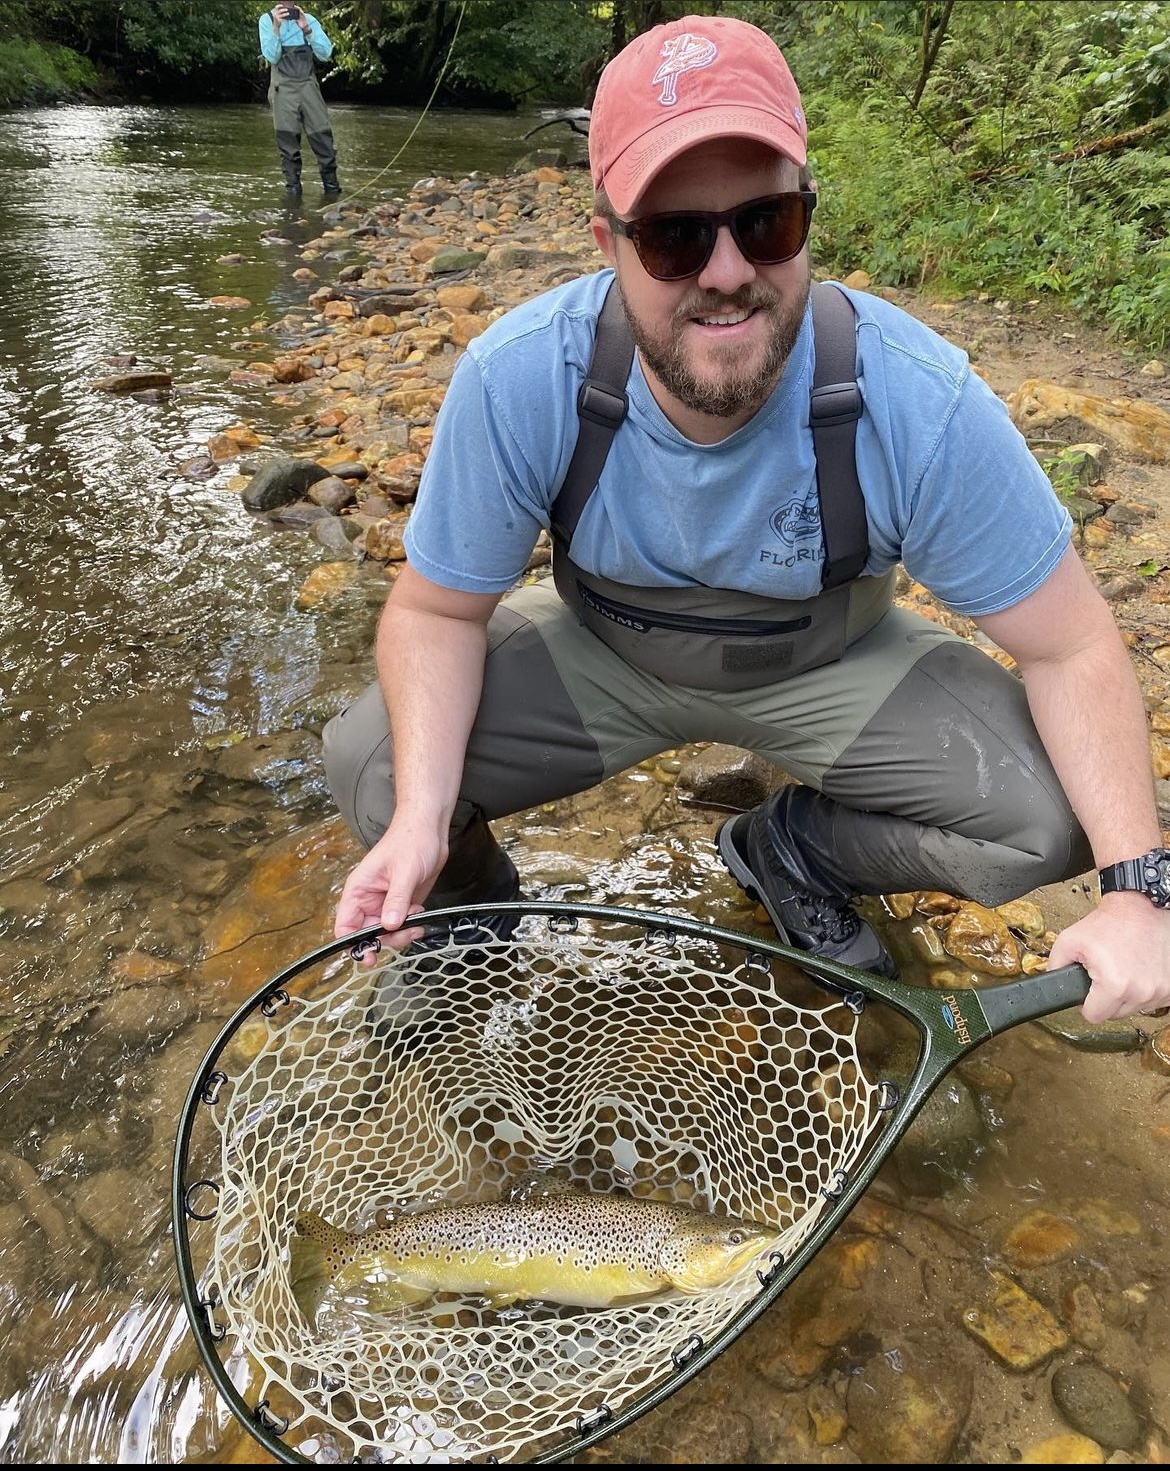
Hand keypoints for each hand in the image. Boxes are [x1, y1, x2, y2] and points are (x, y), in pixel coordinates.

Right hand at [334, 815, 449, 963]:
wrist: (429, 829)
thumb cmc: (410, 840)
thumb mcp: (405, 871)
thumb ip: (396, 899)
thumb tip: (389, 924)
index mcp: (359, 889)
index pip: (345, 925)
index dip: (353, 944)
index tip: (369, 955)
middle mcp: (369, 899)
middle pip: (368, 934)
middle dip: (386, 938)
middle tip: (405, 931)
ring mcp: (385, 902)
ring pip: (386, 932)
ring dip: (401, 932)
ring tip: (416, 918)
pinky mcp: (401, 903)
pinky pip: (401, 925)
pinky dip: (410, 926)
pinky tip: (419, 912)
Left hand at [1047, 891, 1169, 1020]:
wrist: (1146, 907)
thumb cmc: (1114, 921)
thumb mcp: (1070, 939)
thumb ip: (1056, 965)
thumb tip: (1053, 982)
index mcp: (1115, 985)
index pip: (1093, 1016)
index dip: (1086, 1003)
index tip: (1089, 990)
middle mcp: (1141, 993)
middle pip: (1114, 1014)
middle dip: (1105, 997)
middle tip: (1105, 973)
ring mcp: (1160, 992)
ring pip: (1134, 1008)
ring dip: (1126, 993)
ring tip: (1123, 967)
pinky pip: (1152, 1000)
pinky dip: (1144, 989)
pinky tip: (1138, 970)